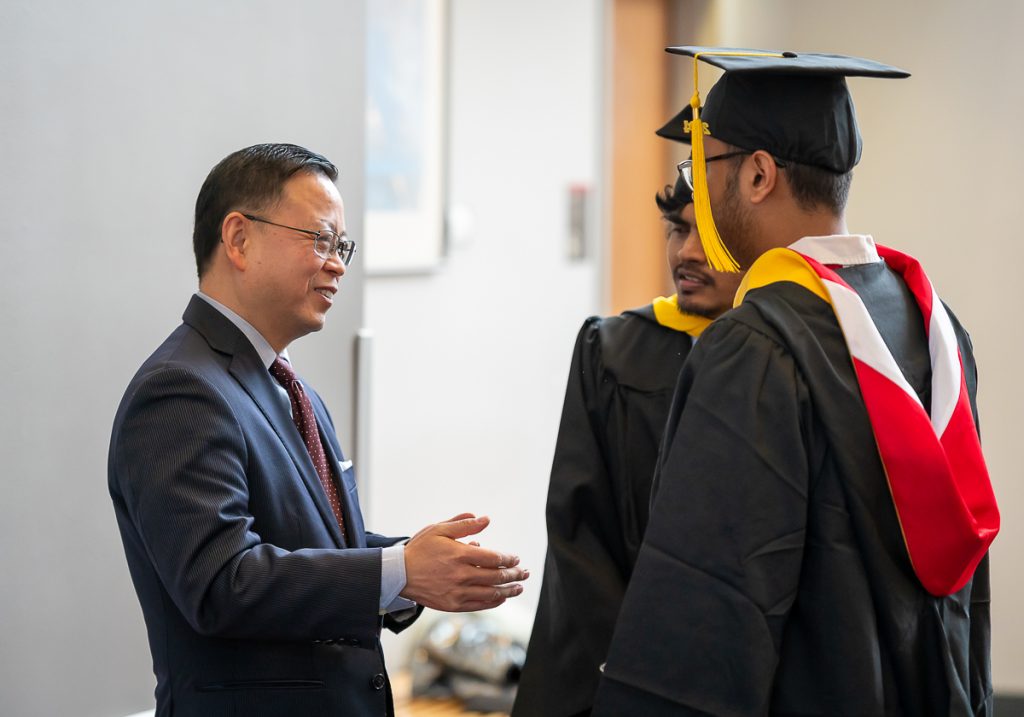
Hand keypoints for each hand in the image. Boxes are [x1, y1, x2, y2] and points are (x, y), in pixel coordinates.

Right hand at [401, 513, 528, 611]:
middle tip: (525, 573)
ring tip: (519, 588)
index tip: (515, 558)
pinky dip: (493, 602)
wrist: (398, 574)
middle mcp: (461, 575)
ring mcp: (457, 592)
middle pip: (496, 577)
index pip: (493, 558)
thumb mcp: (439, 529)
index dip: (508, 559)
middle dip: (514, 575)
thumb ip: (464, 524)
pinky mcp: (452, 605)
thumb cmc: (420, 549)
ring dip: (508, 591)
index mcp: (459, 555)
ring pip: (490, 594)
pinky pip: (479, 605)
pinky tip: (501, 598)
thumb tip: (486, 519)